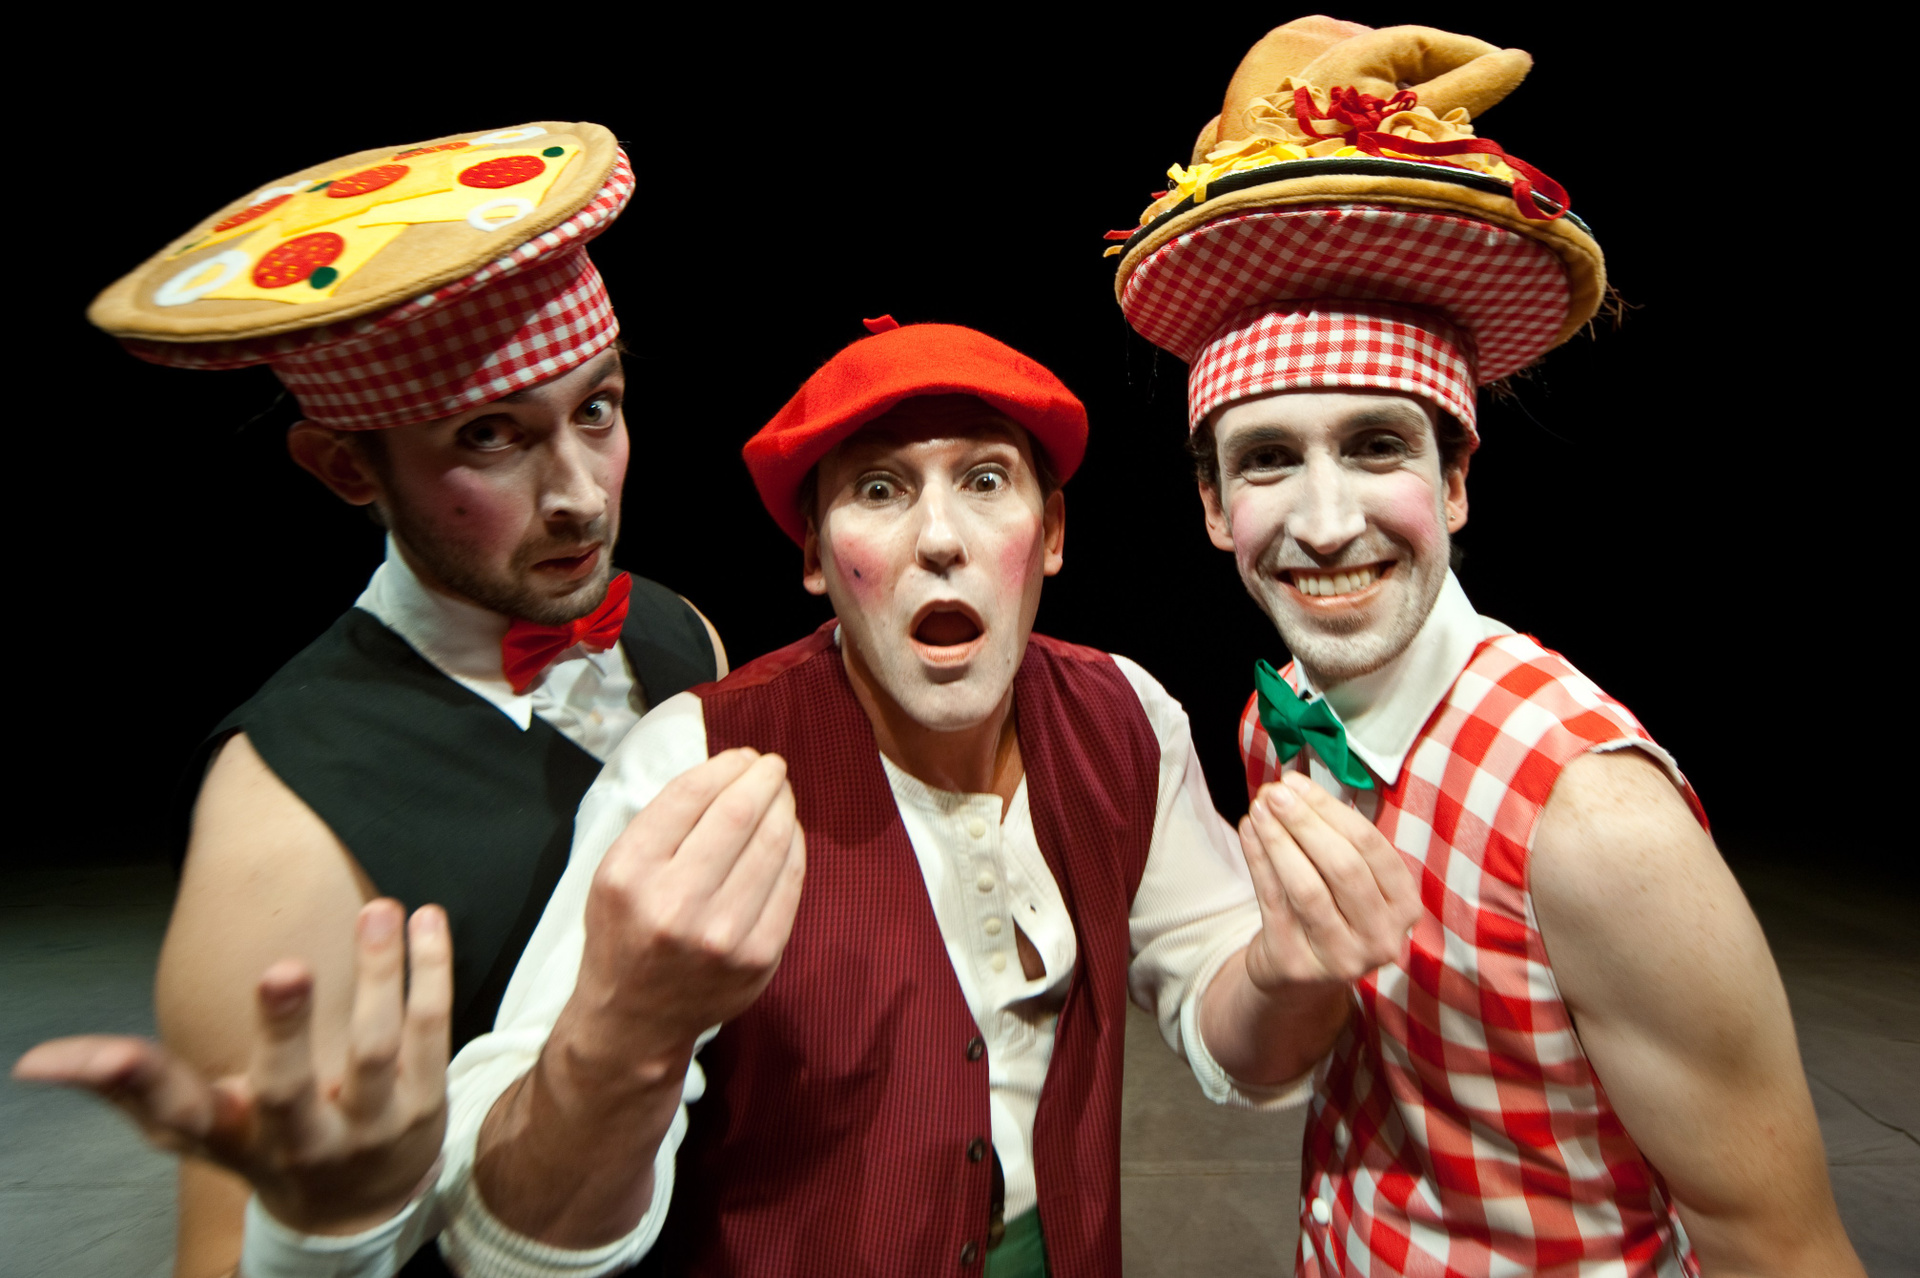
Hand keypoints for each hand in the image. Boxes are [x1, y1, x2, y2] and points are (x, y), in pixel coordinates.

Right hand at [12, 899, 450, 1234]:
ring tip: (375, 910)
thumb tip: (40, 1061)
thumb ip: (132, 1086)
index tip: (91, 1054)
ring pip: (375, 1050)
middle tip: (282, 969)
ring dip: (377, 976)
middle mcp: (300, 1138)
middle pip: (289, 1087)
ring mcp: (369, 1125)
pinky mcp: (425, 1103)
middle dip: (284, 1030)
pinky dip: (429, 972)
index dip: (129, 1082)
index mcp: (232, 1135)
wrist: (358, 1208)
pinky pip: (431, 1030)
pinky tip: (425, 920)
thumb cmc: (265, 1144)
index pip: (174, 1111)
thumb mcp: (199, 1126)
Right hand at [569, 748, 805, 1066]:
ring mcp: (721, 934)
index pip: (690, 796)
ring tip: (781, 795)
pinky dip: (794, 847)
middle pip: (738, 814)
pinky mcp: (758, 956)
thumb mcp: (616, 872)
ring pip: (772, 844)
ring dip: (784, 808)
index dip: (726, 766)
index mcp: (630, 874)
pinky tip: (788, 834)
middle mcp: (674, 904)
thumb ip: (663, 824)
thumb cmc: (626, 932)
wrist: (635, 1018)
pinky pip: (791, 882)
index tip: (743, 757)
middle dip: (763, 778)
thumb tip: (729, 773)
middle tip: (772, 767)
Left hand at [1238, 772, 1418, 988]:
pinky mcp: (1300, 965)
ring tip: (1259, 808)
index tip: (1297, 783)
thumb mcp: (1349, 881)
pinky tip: (1248, 832)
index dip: (1331, 810)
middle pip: (1343, 867)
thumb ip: (1333, 837)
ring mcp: (1343, 957)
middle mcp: (1382, 937)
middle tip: (1275, 792)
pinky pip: (1275, 904)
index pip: (1371, 847)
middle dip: (1305, 823)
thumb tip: (1293, 787)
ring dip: (1279, 841)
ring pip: (1307, 888)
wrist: (1301, 979)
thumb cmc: (1330, 912)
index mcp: (1404, 906)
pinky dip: (1259, 862)